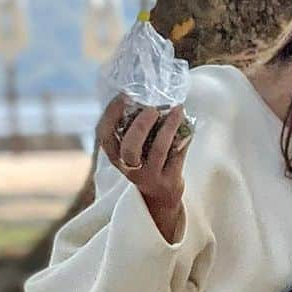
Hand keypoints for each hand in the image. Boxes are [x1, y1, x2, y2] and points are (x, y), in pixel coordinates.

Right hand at [94, 95, 190, 236]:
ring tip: (177, 109)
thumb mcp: (134, 149)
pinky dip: (184, 136)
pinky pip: (178, 155)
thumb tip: (147, 93)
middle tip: (153, 108)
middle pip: (130, 148)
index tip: (124, 96)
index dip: (111, 114)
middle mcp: (128, 167)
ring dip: (169, 127)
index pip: (104, 135)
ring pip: (158, 150)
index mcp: (115, 156)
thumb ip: (135, 128)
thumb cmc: (146, 163)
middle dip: (141, 125)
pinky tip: (187, 122)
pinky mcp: (169, 180)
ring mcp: (149, 176)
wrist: (160, 198)